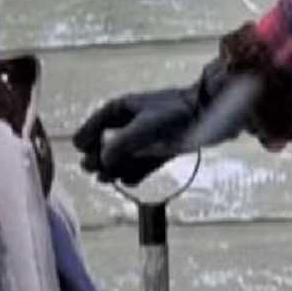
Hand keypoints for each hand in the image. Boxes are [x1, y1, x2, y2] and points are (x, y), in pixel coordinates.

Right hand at [73, 60, 252, 185]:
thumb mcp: (143, 127)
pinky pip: (141, 164)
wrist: (208, 114)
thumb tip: (101, 162)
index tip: (83, 152)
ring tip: (108, 179)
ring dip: (114, 168)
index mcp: (121, 109)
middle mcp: (130, 122)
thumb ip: (119, 145)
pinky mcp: (159, 150)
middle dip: (99, 157)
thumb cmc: (174, 114)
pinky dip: (134, 173)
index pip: (94, 125)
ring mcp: (145, 137)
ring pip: (123, 156)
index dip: (87, 140)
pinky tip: (128, 181)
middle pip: (106, 143)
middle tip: (95, 171)